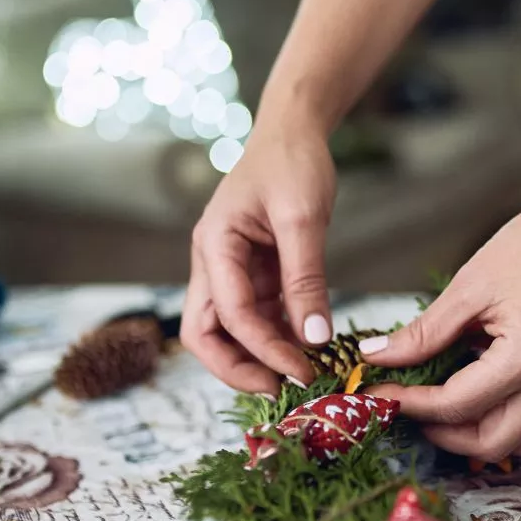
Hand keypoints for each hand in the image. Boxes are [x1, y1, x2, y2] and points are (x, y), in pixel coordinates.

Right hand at [182, 121, 335, 394]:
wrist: (293, 131)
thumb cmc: (293, 163)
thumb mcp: (304, 218)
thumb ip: (306, 279)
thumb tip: (315, 339)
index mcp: (213, 245)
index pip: (228, 314)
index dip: (263, 349)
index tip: (302, 371)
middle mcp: (212, 263)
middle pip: (205, 335)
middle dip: (239, 368)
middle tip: (284, 389)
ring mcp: (230, 271)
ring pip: (229, 332)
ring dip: (260, 357)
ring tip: (303, 376)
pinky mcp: (253, 275)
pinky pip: (258, 318)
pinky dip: (278, 339)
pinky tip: (309, 352)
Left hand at [365, 184, 520, 461]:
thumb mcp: (469, 287)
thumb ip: (423, 333)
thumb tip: (376, 356)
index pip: (456, 405)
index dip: (411, 403)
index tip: (379, 391)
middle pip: (489, 444)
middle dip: (442, 434)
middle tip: (408, 405)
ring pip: (515, 441)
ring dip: (472, 434)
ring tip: (437, 404)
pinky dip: (496, 419)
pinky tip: (470, 391)